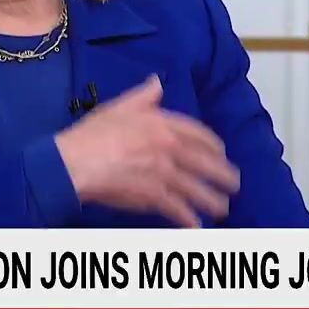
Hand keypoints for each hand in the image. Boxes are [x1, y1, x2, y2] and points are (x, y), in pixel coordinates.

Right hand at [54, 75, 240, 227]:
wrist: (73, 162)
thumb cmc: (91, 134)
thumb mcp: (118, 106)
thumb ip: (142, 96)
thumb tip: (158, 82)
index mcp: (161, 123)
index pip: (198, 133)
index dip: (213, 145)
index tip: (222, 154)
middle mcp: (168, 147)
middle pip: (205, 162)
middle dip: (223, 175)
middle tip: (234, 184)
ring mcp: (162, 172)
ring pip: (196, 188)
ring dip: (212, 200)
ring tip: (223, 209)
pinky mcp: (153, 195)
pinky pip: (178, 208)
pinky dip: (189, 218)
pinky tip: (196, 226)